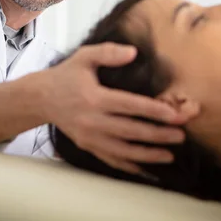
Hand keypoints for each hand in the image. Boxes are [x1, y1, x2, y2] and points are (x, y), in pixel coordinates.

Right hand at [38, 43, 194, 174]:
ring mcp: (90, 137)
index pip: (130, 106)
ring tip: (169, 155)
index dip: (154, 110)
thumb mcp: (84, 57)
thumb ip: (108, 53)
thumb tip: (133, 52)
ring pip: (123, 150)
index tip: (174, 115)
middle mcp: (93, 120)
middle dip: (158, 135)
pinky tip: (146, 168)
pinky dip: (129, 166)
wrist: (40, 98)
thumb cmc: (65, 75)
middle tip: (181, 136)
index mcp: (95, 98)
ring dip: (148, 154)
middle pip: (131, 131)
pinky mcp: (87, 146)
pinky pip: (111, 160)